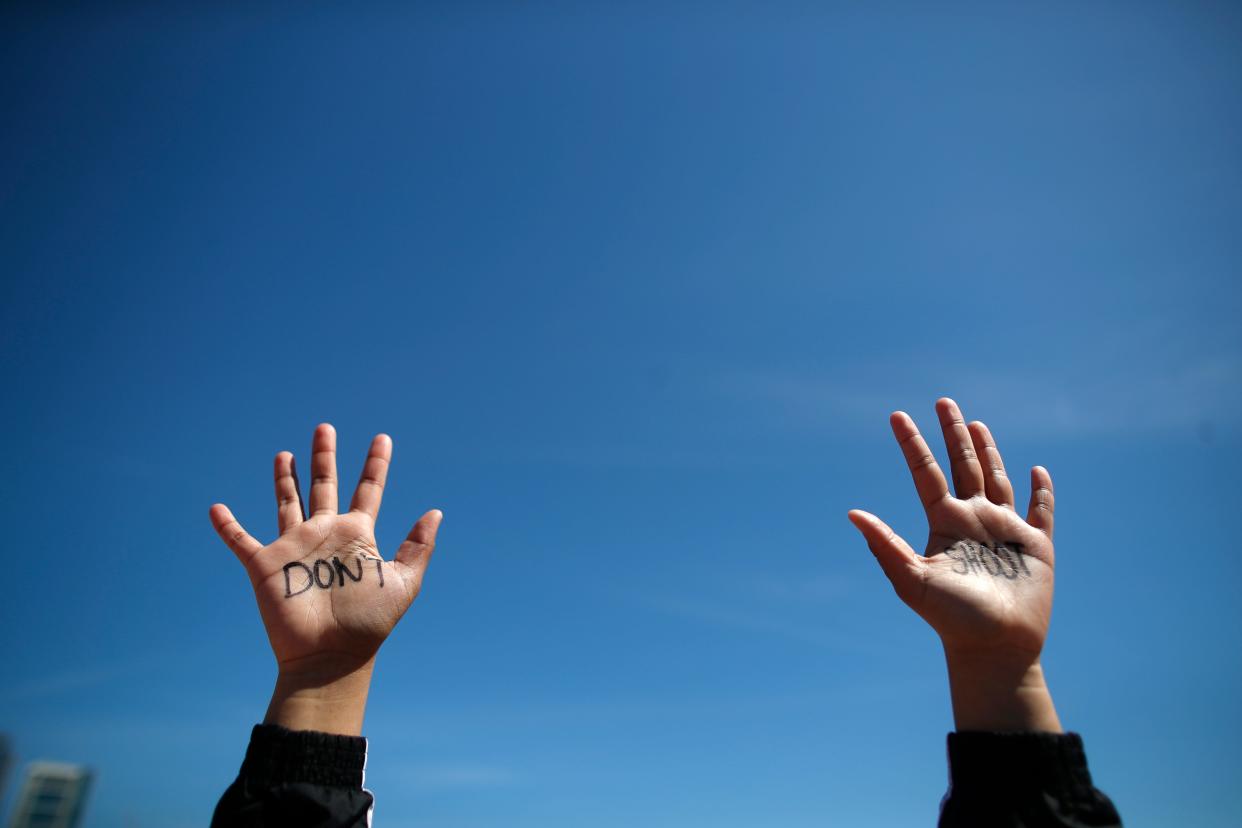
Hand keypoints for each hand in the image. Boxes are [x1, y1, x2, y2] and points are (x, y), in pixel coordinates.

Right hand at [210, 424, 441, 733]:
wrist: (331, 656)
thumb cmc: (369, 624)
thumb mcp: (403, 582)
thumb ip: (418, 546)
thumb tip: (436, 511)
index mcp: (357, 535)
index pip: (369, 490)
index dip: (376, 464)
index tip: (383, 438)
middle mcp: (326, 534)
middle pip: (324, 485)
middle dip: (324, 457)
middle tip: (325, 427)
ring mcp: (295, 547)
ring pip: (287, 502)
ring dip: (285, 479)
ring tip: (284, 453)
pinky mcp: (266, 565)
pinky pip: (241, 541)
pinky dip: (227, 526)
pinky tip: (216, 509)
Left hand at [848, 398, 1060, 731]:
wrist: (995, 649)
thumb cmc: (951, 619)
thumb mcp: (913, 580)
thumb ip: (885, 545)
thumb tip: (853, 513)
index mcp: (944, 523)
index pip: (925, 473)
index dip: (912, 444)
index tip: (896, 416)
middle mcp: (972, 520)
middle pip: (962, 465)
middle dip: (953, 434)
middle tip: (943, 401)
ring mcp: (1004, 530)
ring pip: (996, 479)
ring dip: (988, 451)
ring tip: (976, 424)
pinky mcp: (1037, 545)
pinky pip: (1041, 511)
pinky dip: (1041, 491)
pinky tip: (1036, 470)